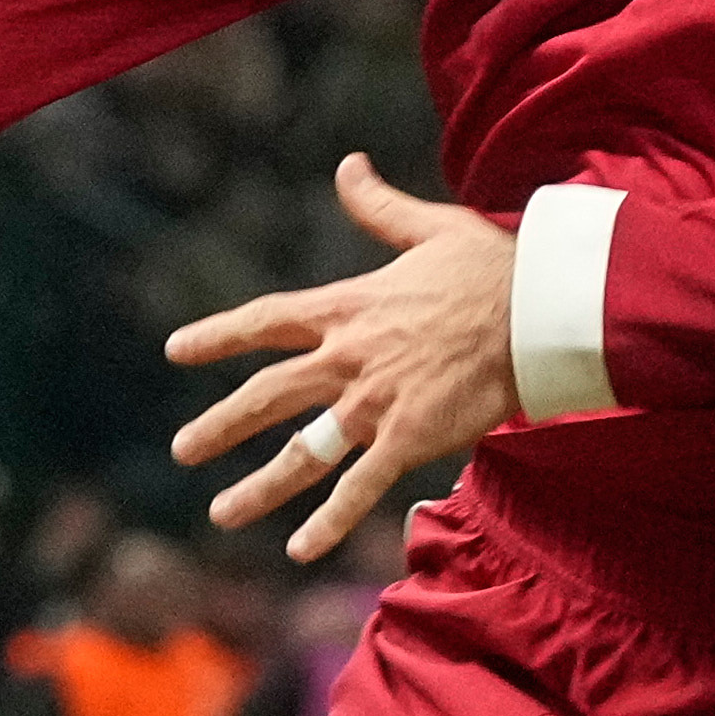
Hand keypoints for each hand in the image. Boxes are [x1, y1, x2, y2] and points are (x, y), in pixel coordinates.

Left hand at [166, 154, 512, 561]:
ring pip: (302, 452)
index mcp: (348, 307)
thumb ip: (378, 206)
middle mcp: (349, 359)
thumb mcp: (429, 228)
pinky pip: (358, 488)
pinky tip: (299, 550)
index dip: (218, 337)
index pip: (266, 323)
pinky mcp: (408, 439)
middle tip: (183, 450)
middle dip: (221, 424)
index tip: (176, 351)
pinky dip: (328, 522)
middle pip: (268, 395)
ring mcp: (374, 403)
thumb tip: (347, 165)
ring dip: (259, 487)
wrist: (538, 313)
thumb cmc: (493, 268)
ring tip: (221, 512)